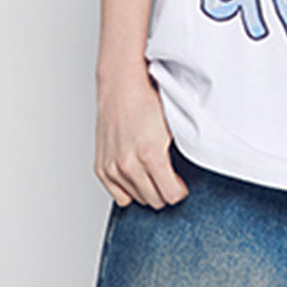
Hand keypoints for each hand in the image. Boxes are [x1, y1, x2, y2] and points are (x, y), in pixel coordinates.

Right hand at [94, 70, 188, 209]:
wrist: (121, 86)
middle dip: (165, 191)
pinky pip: (118, 196)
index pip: (171, 195)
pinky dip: (128, 189)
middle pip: (154, 200)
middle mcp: (129, 164)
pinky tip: (136, 176)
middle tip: (168, 178)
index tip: (181, 185)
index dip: (180, 191)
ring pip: (137, 199)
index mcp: (151, 155)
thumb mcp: (173, 128)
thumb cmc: (147, 102)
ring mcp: (113, 168)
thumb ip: (180, 156)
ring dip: (147, 189)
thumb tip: (185, 176)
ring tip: (152, 172)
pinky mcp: (101, 168)